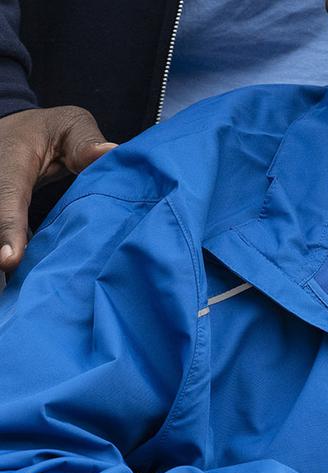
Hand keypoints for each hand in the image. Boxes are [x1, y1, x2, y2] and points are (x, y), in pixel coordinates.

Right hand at [0, 106, 115, 270]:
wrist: (17, 128)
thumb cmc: (51, 130)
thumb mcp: (71, 125)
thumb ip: (86, 143)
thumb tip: (109, 153)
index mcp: (10, 163)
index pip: (7, 197)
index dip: (9, 229)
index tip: (9, 261)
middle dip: (7, 252)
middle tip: (28, 281)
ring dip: (9, 255)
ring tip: (32, 285)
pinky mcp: (1, 210)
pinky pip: (3, 237)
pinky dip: (14, 252)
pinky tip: (29, 277)